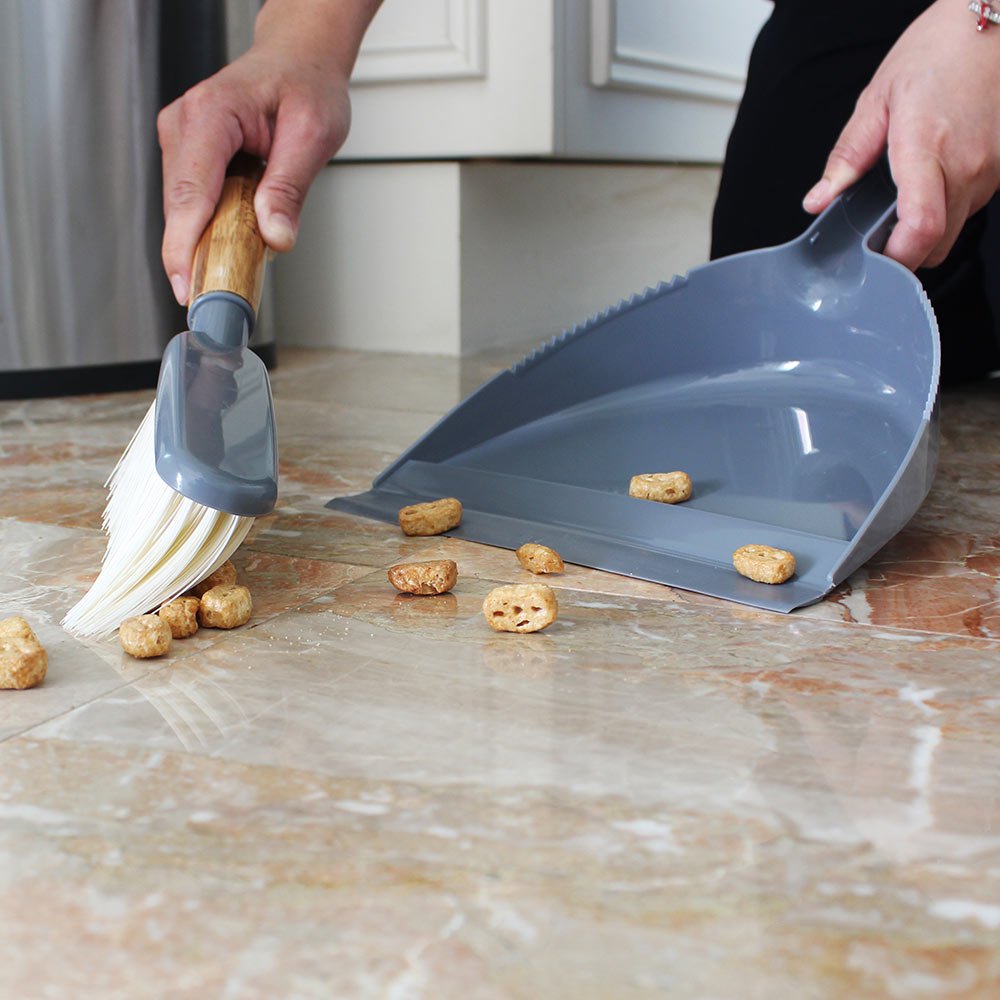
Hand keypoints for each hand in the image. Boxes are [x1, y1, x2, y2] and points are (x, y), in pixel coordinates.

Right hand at [157, 0, 379, 304]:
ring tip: (231, 278)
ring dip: (205, 246)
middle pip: (181, 209)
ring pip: (183, 212)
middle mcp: (185, 125)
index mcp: (212, 114)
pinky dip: (210, 232)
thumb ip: (290, 187)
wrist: (298, 60)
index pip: (190, 192)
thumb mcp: (313, 134)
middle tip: (218, 305)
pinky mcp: (187, 157)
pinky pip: (193, 206)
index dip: (185, 246)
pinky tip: (230, 248)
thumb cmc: (305, 85)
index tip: (188, 287)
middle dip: (196, 257)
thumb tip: (275, 236)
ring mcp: (180, 141)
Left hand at [801, 0, 999, 270]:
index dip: (896, 259)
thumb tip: (818, 199)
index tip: (872, 262)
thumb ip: (847, 156)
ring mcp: (991, 169)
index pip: (920, 228)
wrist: (992, 21)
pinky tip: (930, 181)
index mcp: (927, 148)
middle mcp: (967, 165)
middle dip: (904, 252)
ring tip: (902, 200)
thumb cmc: (937, 51)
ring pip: (954, 230)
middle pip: (935, 243)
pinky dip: (945, 208)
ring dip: (925, 230)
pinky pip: (970, 207)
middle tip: (876, 238)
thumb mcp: (877, 99)